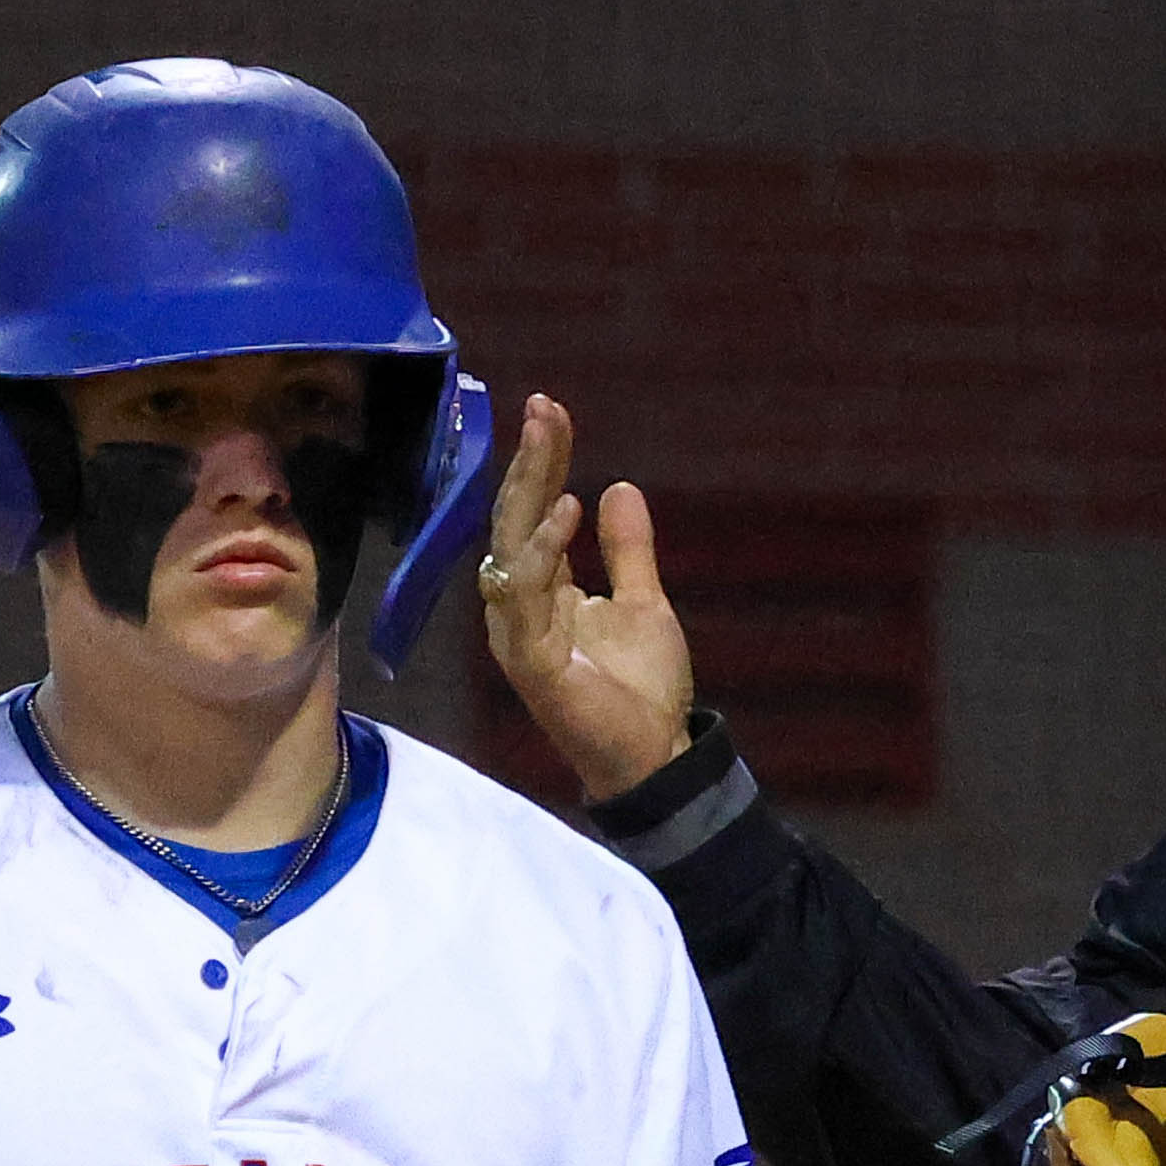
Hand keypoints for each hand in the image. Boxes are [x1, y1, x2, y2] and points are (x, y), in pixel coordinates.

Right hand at [475, 392, 700, 804]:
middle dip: (528, 460)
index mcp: (543, 590)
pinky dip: (543, 553)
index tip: (551, 409)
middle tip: (542, 407)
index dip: (542, 462)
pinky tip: (566, 510)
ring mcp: (518, 633)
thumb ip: (628, 550)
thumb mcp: (644, 604)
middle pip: (513, 519)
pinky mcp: (529, 663)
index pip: (533, 512)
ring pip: (510, 548)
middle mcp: (519, 606)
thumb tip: (618, 486)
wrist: (654, 758)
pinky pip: (524, 599)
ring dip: (529, 490)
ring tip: (550, 438)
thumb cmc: (641, 691)